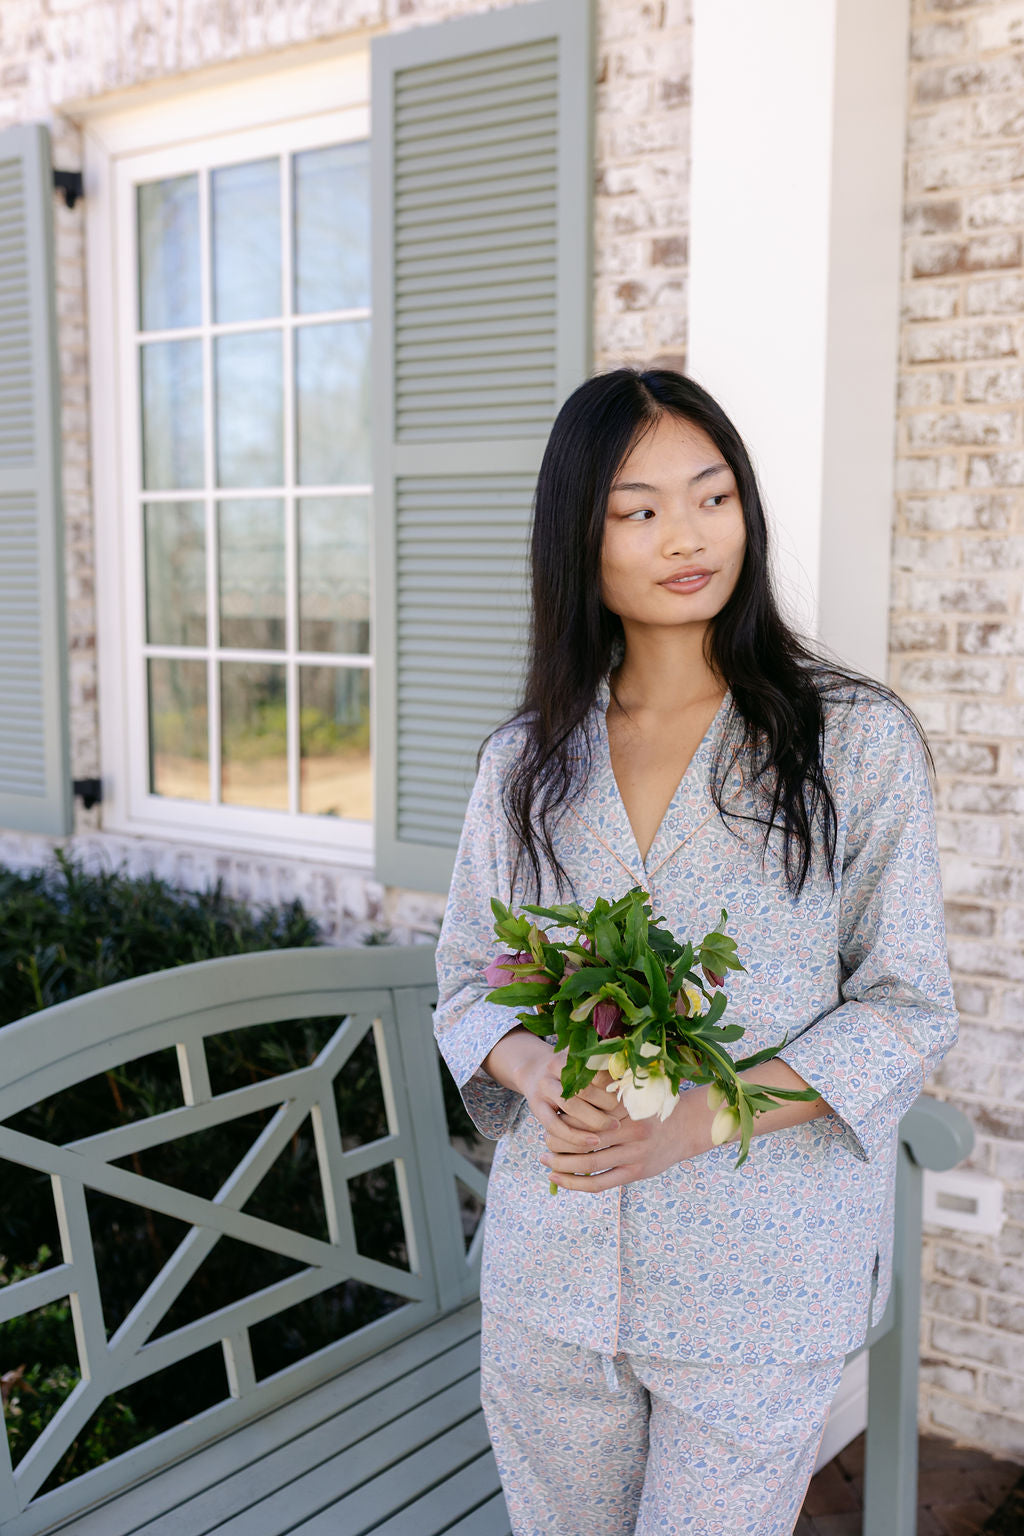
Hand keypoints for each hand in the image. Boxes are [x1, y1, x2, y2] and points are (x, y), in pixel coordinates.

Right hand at [482, 1030, 621, 1150]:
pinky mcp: (536, 1107)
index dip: (615, 1083)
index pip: (597, 1069)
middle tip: (624, 1113)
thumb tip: (633, 1078)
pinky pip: (555, 1126)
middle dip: (607, 1103)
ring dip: (595, 1120)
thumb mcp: (584, 1061)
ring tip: (613, 1127)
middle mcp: (554, 1068)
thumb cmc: (571, 1070)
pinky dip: (575, 1137)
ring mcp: (543, 1087)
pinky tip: (593, 1142)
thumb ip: (606, 1066)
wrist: (534, 1069)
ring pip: (571, 1106)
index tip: (630, 1094)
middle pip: (584, 1088)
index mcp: (570, 1054)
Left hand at [540, 1079, 708, 1191]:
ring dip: (561, 1165)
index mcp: (626, 1106)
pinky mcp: (635, 1172)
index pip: (585, 1113)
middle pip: (582, 1138)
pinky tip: (558, 1179)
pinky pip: (600, 1183)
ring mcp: (634, 1153)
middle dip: (557, 1142)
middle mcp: (630, 1130)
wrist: (688, 1126)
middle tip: (542, 1142)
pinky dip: (575, 1183)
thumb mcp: (634, 1089)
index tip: (550, 1115)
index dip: (563, 1116)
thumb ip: (608, 1086)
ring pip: (588, 1163)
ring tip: (545, 1162)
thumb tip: (571, 1081)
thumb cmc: (652, 1104)